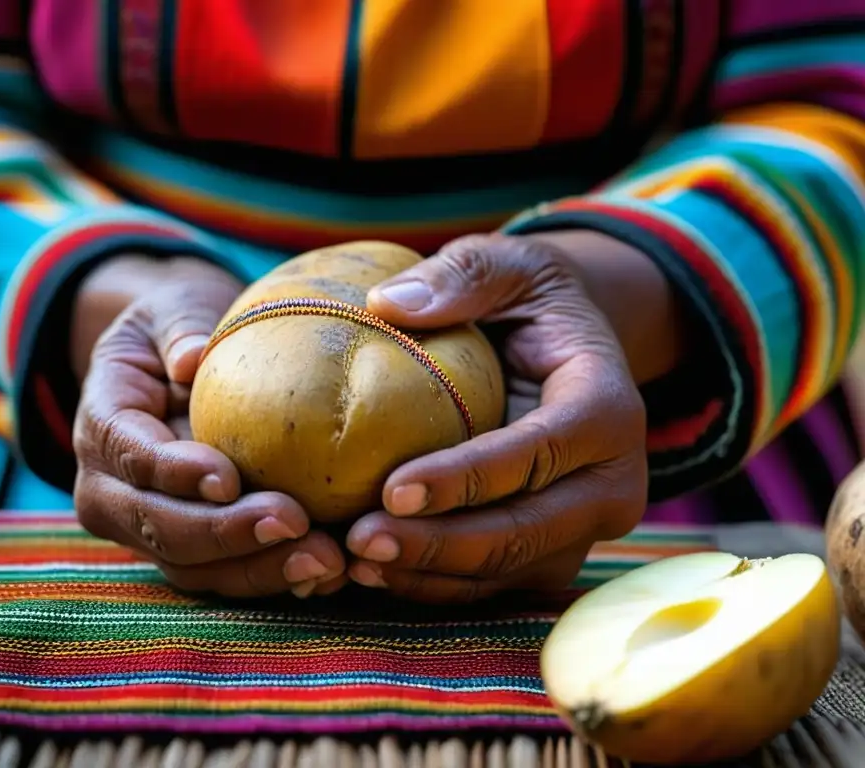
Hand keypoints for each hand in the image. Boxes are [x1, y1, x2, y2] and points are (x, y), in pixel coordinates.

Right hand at [72, 256, 346, 598]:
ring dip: (259, 570)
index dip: (176, 473)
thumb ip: (178, 328)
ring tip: (325, 560)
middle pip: (161, 527)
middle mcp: (112, 491)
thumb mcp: (172, 309)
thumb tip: (190, 356)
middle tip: (295, 523)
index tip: (228, 478)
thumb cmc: (177, 330)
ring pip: (192, 568)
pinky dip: (273, 578)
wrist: (175, 365)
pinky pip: (225, 577)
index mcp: (103, 426)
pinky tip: (326, 572)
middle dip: (227, 534)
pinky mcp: (190, 551)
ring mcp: (148, 529)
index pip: (132, 457)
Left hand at [344, 234, 650, 602]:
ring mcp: (587, 523)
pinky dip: (439, 584)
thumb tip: (388, 304)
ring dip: (434, 575)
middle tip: (360, 542)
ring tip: (356, 562)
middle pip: (529, 531)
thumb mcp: (509, 266)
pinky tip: (378, 572)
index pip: (540, 453)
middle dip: (442, 545)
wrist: (566, 349)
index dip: (468, 479)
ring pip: (513, 570)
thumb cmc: (531, 301)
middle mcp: (612, 480)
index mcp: (608, 407)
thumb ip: (463, 275)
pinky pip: (498, 582)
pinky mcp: (555, 548)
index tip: (391, 490)